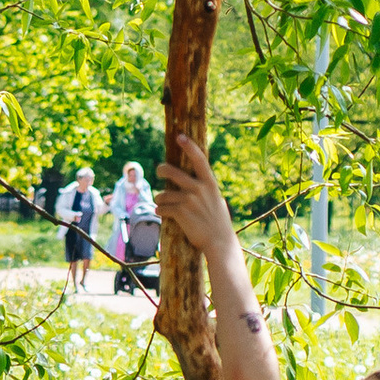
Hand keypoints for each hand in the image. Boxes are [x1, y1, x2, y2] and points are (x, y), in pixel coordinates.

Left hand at [156, 134, 234, 269]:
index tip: (180, 136)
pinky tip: (163, 213)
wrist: (219, 243)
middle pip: (172, 172)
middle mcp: (199, 189)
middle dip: (162, 170)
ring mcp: (189, 201)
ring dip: (160, 199)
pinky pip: (162, 208)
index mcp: (210, 184)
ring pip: (163, 194)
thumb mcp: (217, 200)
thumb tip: (195, 181)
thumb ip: (206, 189)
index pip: (199, 160)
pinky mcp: (180, 213)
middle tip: (160, 170)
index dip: (189, 146)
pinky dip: (160, 211)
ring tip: (162, 204)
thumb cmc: (218, 222)